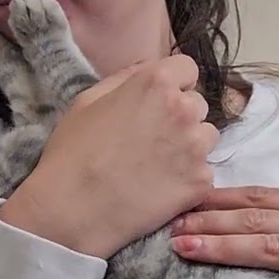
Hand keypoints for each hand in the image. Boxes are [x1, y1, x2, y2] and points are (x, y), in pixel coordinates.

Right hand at [0, 55, 219, 258]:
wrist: (73, 210)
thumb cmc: (72, 154)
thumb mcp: (87, 102)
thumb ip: (123, 79)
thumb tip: (145, 68)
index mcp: (156, 83)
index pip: (187, 68)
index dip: (173, 84)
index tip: (159, 101)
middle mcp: (184, 110)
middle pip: (198, 104)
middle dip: (181, 116)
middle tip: (152, 138)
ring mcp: (196, 148)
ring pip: (206, 137)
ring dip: (189, 146)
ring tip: (158, 165)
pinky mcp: (201, 182)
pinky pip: (203, 172)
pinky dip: (187, 179)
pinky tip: (160, 189)